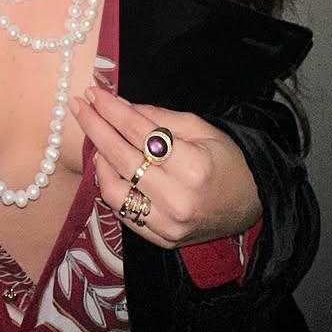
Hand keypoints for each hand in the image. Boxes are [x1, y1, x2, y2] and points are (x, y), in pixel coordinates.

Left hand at [70, 86, 261, 248]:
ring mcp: (167, 224)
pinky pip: (122, 211)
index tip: (94, 93)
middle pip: (120, 157)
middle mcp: (177, 199)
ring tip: (97, 139)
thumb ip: (158, 117)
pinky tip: (108, 166)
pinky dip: (111, 186)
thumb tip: (119, 105)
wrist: (252, 205)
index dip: (111, 110)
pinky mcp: (161, 239)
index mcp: (192, 166)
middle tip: (80, 106)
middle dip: (95, 126)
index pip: (138, 131)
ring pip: (113, 189)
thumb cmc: (228, 160)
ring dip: (99, 160)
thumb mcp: (201, 128)